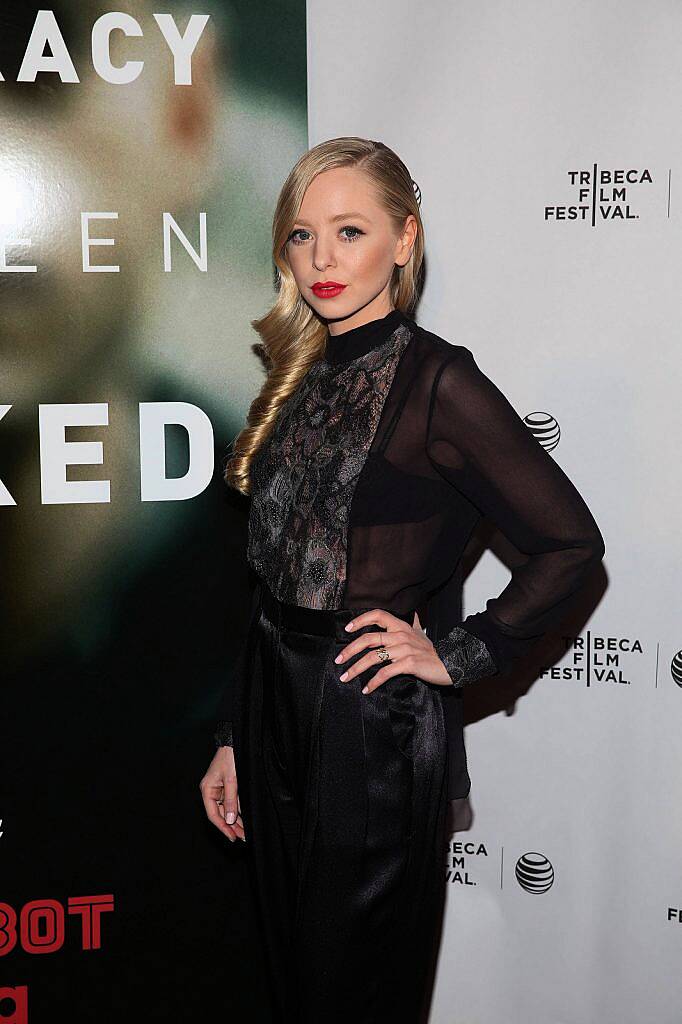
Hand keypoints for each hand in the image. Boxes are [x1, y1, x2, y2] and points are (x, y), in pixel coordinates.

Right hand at [199, 745, 244, 842]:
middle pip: (221, 814)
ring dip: (236, 820)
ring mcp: (219, 789)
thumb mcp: (232, 779)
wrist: (235, 741)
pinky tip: (245, 819)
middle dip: (232, 826)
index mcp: (207, 790)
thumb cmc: (230, 757)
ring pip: (227, 809)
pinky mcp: (228, 786)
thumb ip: (231, 800)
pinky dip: (238, 811)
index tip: (232, 837)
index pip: (213, 814)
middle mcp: (211, 791)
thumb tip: (230, 819)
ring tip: (245, 831)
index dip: (223, 827)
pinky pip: (232, 802)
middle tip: (243, 837)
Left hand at [335, 608, 452, 692]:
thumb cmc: (432, 651)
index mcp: (401, 626)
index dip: (361, 620)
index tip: (347, 629)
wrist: (449, 664)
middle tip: (338, 660)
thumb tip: (413, 612)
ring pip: (373, 657)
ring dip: (356, 669)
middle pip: (368, 638)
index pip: (378, 615)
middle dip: (350, 650)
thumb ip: (413, 623)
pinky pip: (385, 673)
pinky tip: (367, 689)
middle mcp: (401, 635)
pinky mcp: (408, 664)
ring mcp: (404, 649)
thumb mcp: (421, 633)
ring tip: (346, 677)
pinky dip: (373, 682)